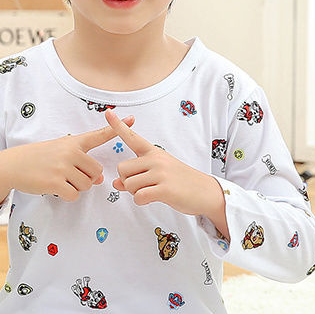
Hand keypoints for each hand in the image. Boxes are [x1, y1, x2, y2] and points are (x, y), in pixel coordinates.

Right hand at [0, 115, 134, 201]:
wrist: (13, 165)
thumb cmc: (39, 158)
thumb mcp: (60, 151)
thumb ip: (82, 161)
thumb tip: (99, 178)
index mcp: (73, 142)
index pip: (98, 135)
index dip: (116, 128)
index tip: (132, 118)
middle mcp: (70, 152)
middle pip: (96, 172)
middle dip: (86, 178)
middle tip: (68, 175)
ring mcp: (63, 167)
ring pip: (86, 185)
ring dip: (76, 187)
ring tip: (59, 179)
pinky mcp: (56, 182)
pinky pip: (74, 195)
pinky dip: (66, 195)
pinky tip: (54, 187)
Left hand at [105, 110, 224, 221]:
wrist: (206, 192)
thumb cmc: (181, 183)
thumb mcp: (158, 175)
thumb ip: (136, 177)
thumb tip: (116, 183)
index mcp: (154, 152)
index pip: (133, 137)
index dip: (118, 126)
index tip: (108, 112)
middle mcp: (156, 159)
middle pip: (122, 169)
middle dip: (128, 181)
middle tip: (144, 186)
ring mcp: (161, 173)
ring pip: (128, 184)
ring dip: (135, 193)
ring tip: (152, 192)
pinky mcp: (165, 189)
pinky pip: (138, 196)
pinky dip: (141, 201)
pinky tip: (153, 199)